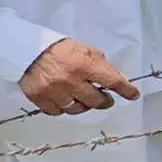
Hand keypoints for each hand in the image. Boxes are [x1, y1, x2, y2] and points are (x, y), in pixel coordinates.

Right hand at [18, 39, 140, 115]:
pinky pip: (58, 112)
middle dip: (105, 101)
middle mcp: (70, 81)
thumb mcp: (86, 50)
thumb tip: (117, 80)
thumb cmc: (60, 49)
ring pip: (77, 109)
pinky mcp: (39, 99)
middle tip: (106, 98)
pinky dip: (64, 108)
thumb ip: (102, 65)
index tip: (133, 95)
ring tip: (84, 98)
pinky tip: (65, 100)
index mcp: (84, 65)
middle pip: (96, 101)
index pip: (112, 81)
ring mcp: (54, 92)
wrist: (28, 49)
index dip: (126, 90)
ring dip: (84, 105)